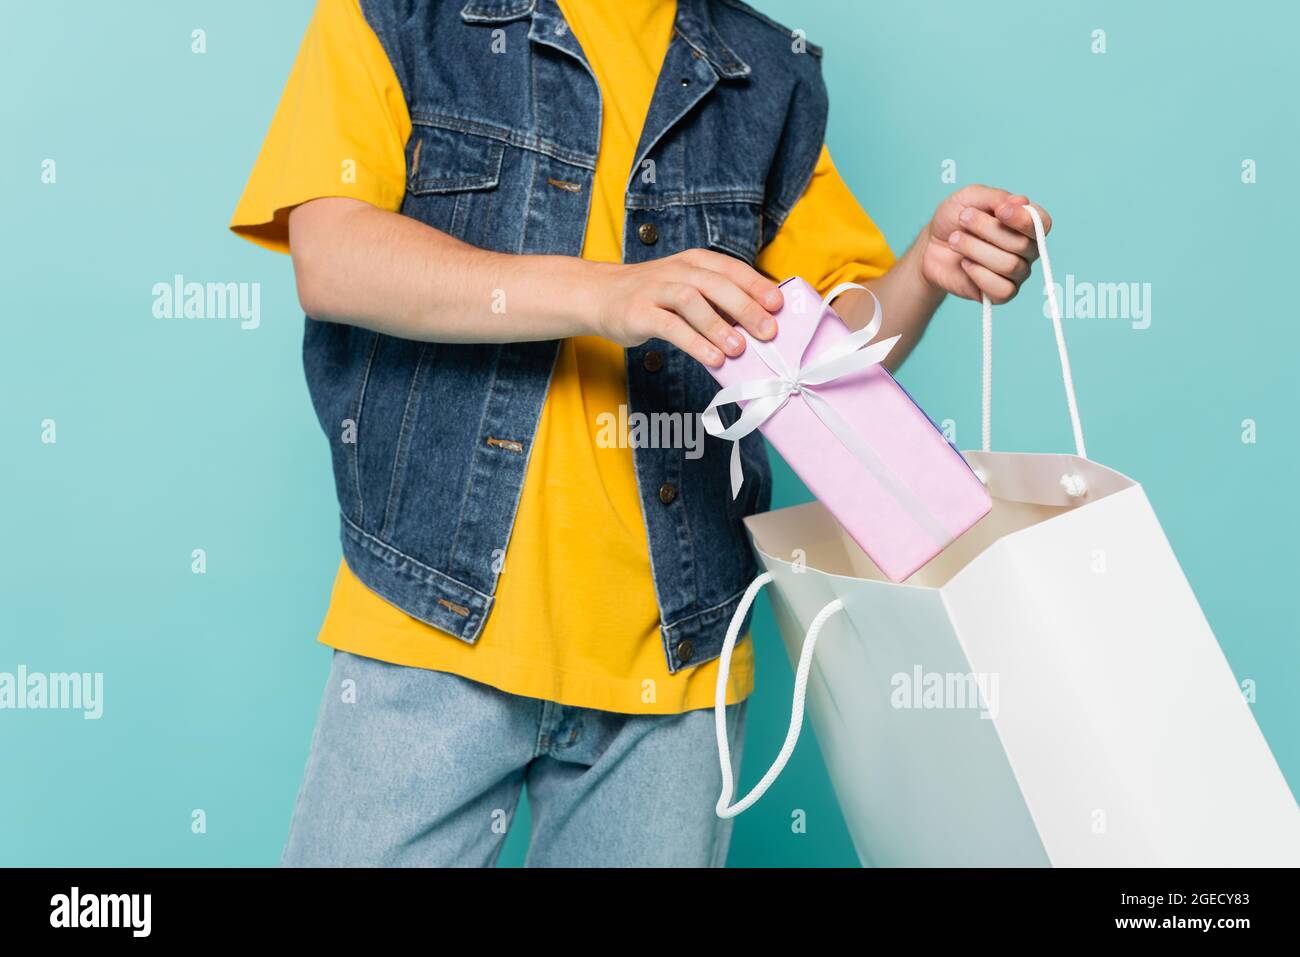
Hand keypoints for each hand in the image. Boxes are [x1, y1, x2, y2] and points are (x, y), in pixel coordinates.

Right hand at [587, 249, 783, 367]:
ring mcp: (656, 290)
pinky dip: (694, 342)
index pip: (731, 269)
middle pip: (716, 284)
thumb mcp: (686, 288)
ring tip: (740, 348)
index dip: (756, 285)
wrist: (599, 295)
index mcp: (694, 262)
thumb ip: (716, 301)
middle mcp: (677, 271)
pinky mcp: (639, 312)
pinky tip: (712, 358)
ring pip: (692, 301)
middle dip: (746, 307)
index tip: (779, 305)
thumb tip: (757, 325)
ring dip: (719, 325)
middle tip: (768, 332)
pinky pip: (670, 326)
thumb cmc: (653, 296)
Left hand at [920, 185, 1051, 304]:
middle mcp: (1027, 250)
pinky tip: (964, 264)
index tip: (999, 210)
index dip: (1023, 219)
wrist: (930, 247)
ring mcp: (1016, 273)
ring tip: (954, 240)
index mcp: (1026, 224)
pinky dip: (978, 274)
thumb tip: (1021, 201)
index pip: (1042, 223)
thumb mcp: (970, 198)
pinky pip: (1003, 289)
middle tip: (963, 218)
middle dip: (987, 229)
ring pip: (1009, 265)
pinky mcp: (1001, 294)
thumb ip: (996, 197)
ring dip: (976, 249)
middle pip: (1022, 244)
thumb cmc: (954, 220)